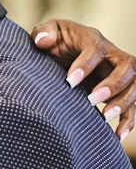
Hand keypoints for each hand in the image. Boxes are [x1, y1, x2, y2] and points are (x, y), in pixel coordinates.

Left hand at [32, 19, 135, 142]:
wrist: (61, 53)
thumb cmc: (55, 42)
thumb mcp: (47, 32)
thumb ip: (43, 32)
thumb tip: (42, 40)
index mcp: (92, 39)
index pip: (96, 49)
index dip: (86, 65)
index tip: (70, 82)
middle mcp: (111, 56)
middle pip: (127, 66)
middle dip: (113, 84)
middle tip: (91, 99)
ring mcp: (118, 74)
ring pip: (134, 85)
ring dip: (123, 102)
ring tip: (105, 117)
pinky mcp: (118, 92)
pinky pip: (131, 105)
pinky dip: (127, 121)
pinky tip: (118, 136)